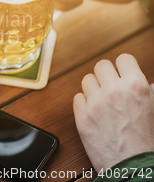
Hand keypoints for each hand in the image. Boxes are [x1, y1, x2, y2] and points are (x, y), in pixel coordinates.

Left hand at [73, 54, 153, 170]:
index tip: (122, 74)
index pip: (122, 59)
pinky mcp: (81, 115)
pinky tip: (94, 113)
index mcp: (136, 85)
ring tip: (102, 102)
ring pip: (86, 80)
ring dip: (93, 88)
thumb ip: (147, 92)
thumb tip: (146, 82)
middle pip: (101, 65)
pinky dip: (84, 103)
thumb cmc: (146, 140)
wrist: (132, 166)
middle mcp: (114, 90)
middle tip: (110, 88)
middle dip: (106, 76)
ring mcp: (95, 102)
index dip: (123, 67)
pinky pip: (77, 97)